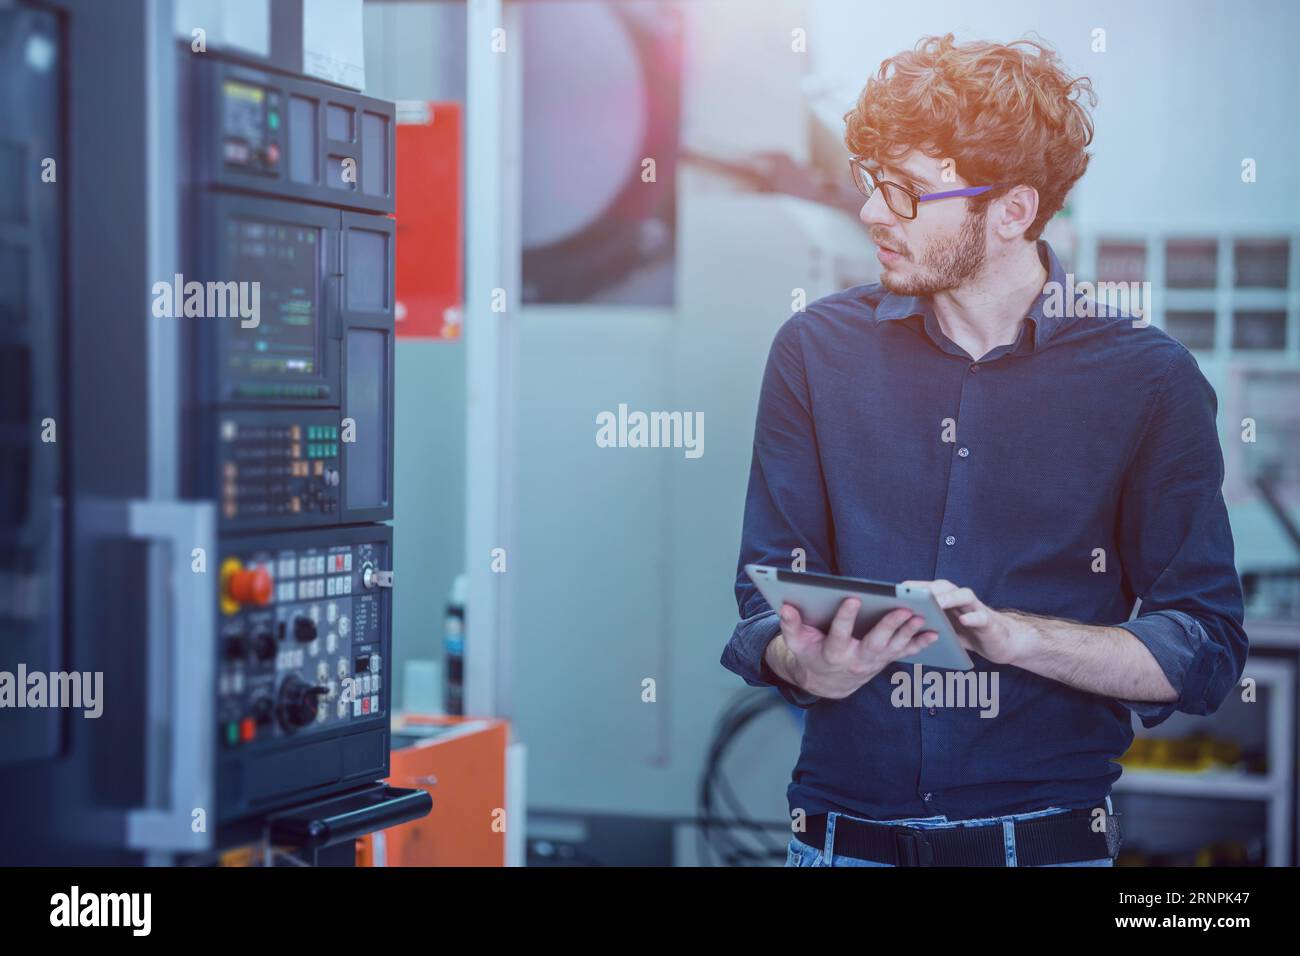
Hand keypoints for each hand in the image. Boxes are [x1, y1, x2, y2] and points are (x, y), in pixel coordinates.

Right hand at [774, 597, 938, 699]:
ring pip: (893, 649)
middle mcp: (856, 661)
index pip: (839, 636)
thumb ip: (791, 625)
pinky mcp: (885, 661)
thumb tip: (786, 606)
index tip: (852, 598)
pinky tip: (934, 633)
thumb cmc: (811, 653)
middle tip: (902, 609)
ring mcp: (873, 663)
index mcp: (832, 654)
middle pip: (874, 644)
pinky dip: (920, 645)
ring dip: (909, 633)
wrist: (827, 681)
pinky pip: (904, 654)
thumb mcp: (797, 642)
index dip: (845, 618)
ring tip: (921, 616)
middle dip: (889, 626)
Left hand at [900, 579, 1033, 664]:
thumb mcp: (944, 630)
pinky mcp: (989, 622)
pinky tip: (964, 621)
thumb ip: (927, 624)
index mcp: (946, 600)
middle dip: (927, 589)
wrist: (1001, 642)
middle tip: (911, 594)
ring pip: (962, 596)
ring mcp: (975, 608)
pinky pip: (981, 617)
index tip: (893, 591)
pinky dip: (973, 617)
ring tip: (936, 603)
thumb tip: (898, 627)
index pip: (927, 588)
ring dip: (948, 598)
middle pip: (943, 587)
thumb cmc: (968, 634)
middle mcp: (960, 599)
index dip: (910, 589)